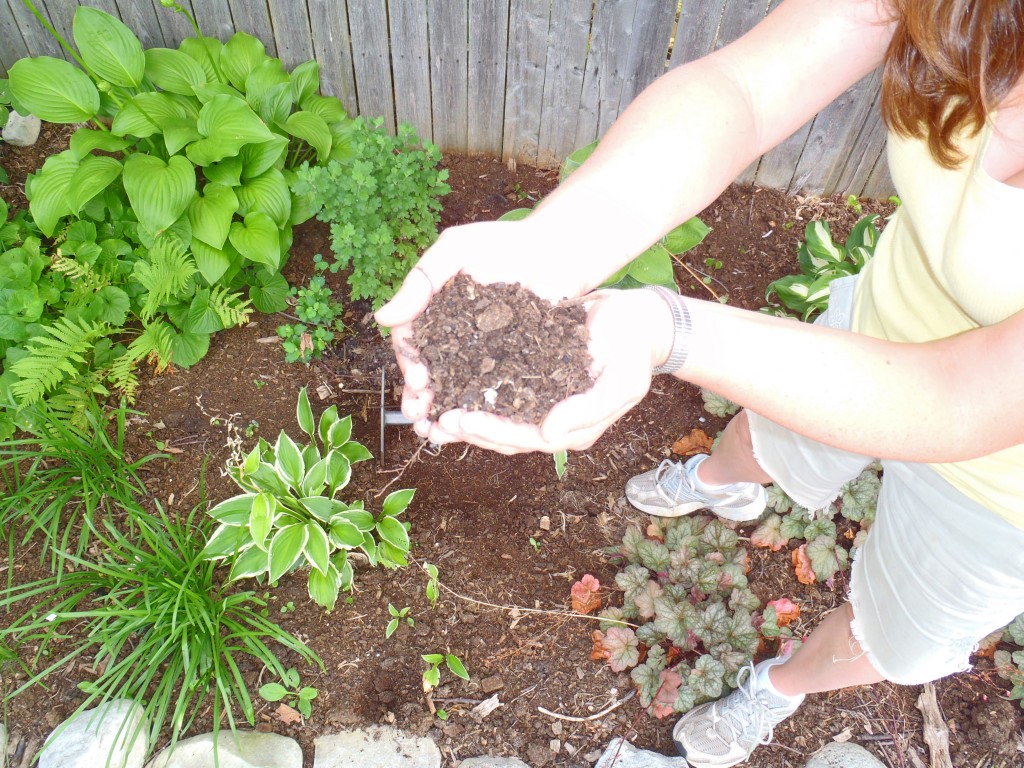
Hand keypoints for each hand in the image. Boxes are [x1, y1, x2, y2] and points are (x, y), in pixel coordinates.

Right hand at [374, 218, 601, 437]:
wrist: (558, 250)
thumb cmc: (504, 242)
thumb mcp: (456, 250)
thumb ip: (421, 282)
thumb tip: (382, 318)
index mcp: (433, 313)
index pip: (412, 344)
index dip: (411, 365)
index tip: (418, 381)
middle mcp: (453, 337)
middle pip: (430, 373)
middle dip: (420, 399)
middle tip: (419, 418)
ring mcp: (482, 354)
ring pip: (457, 388)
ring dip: (444, 412)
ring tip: (440, 433)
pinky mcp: (511, 364)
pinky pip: (493, 390)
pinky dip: (482, 409)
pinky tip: (479, 427)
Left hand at [422, 288, 673, 452]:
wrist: (639, 320)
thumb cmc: (634, 350)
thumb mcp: (623, 381)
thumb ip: (589, 409)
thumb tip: (547, 435)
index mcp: (570, 429)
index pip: (523, 439)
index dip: (490, 432)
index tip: (461, 419)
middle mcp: (550, 421)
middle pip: (501, 434)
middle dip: (467, 429)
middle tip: (434, 418)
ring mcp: (539, 400)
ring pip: (493, 416)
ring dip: (462, 416)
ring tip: (429, 409)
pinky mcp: (530, 376)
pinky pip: (495, 389)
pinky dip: (470, 388)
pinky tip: (445, 380)